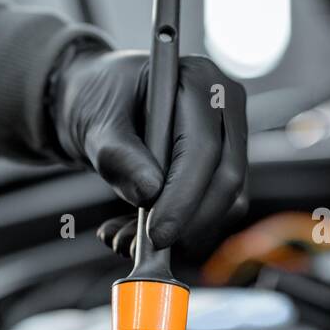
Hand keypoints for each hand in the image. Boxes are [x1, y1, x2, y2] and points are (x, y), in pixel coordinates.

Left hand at [51, 48, 247, 250]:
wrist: (103, 103)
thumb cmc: (100, 101)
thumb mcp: (97, 124)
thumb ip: (119, 155)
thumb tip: (149, 192)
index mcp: (200, 82)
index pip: (204, 149)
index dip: (183, 197)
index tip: (157, 234)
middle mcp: (226, 106)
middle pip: (227, 178)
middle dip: (189, 222)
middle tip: (148, 248)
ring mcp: (232, 137)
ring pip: (227, 200)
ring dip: (183, 232)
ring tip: (125, 239)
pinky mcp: (224, 167)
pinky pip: (215, 209)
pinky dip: (179, 230)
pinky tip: (134, 232)